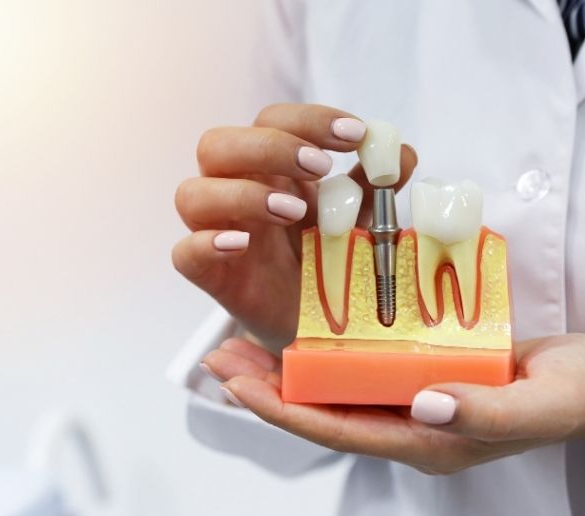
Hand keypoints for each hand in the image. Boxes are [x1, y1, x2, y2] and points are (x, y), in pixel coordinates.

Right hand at [172, 103, 416, 352]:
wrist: (318, 327)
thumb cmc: (330, 263)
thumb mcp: (360, 220)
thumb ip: (375, 188)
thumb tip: (400, 153)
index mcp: (270, 170)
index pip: (269, 121)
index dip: (308, 120)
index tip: (355, 135)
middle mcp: (234, 192)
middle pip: (217, 144)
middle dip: (270, 148)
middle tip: (320, 168)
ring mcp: (217, 233)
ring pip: (191, 193)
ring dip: (242, 194)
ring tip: (293, 213)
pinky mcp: (210, 276)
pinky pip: (184, 253)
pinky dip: (207, 243)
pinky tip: (243, 244)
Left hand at [202, 334, 584, 473]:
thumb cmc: (572, 397)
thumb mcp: (537, 404)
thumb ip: (484, 410)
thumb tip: (423, 402)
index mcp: (426, 441)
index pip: (338, 430)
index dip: (284, 410)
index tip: (238, 384)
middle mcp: (407, 425)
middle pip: (320, 412)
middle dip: (266, 389)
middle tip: (217, 358)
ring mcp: (410, 402)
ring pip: (331, 391)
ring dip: (283, 369)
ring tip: (236, 343)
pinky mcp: (418, 376)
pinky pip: (357, 369)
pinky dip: (321, 351)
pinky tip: (296, 328)